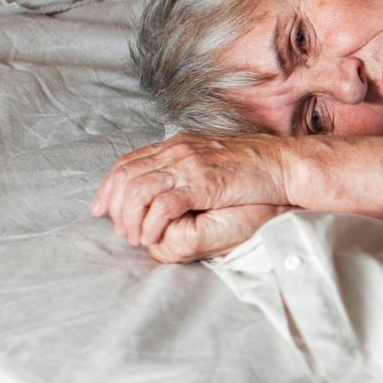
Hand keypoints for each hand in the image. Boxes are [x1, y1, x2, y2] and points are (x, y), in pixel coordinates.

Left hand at [92, 132, 290, 257]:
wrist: (282, 164)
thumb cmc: (251, 167)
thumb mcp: (208, 161)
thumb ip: (184, 168)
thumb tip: (162, 186)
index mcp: (177, 144)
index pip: (127, 162)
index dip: (108, 187)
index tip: (101, 210)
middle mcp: (178, 151)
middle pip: (125, 176)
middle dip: (115, 208)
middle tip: (122, 231)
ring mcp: (190, 165)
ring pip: (137, 190)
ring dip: (131, 220)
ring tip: (137, 238)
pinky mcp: (203, 182)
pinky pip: (163, 205)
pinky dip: (152, 225)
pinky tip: (153, 237)